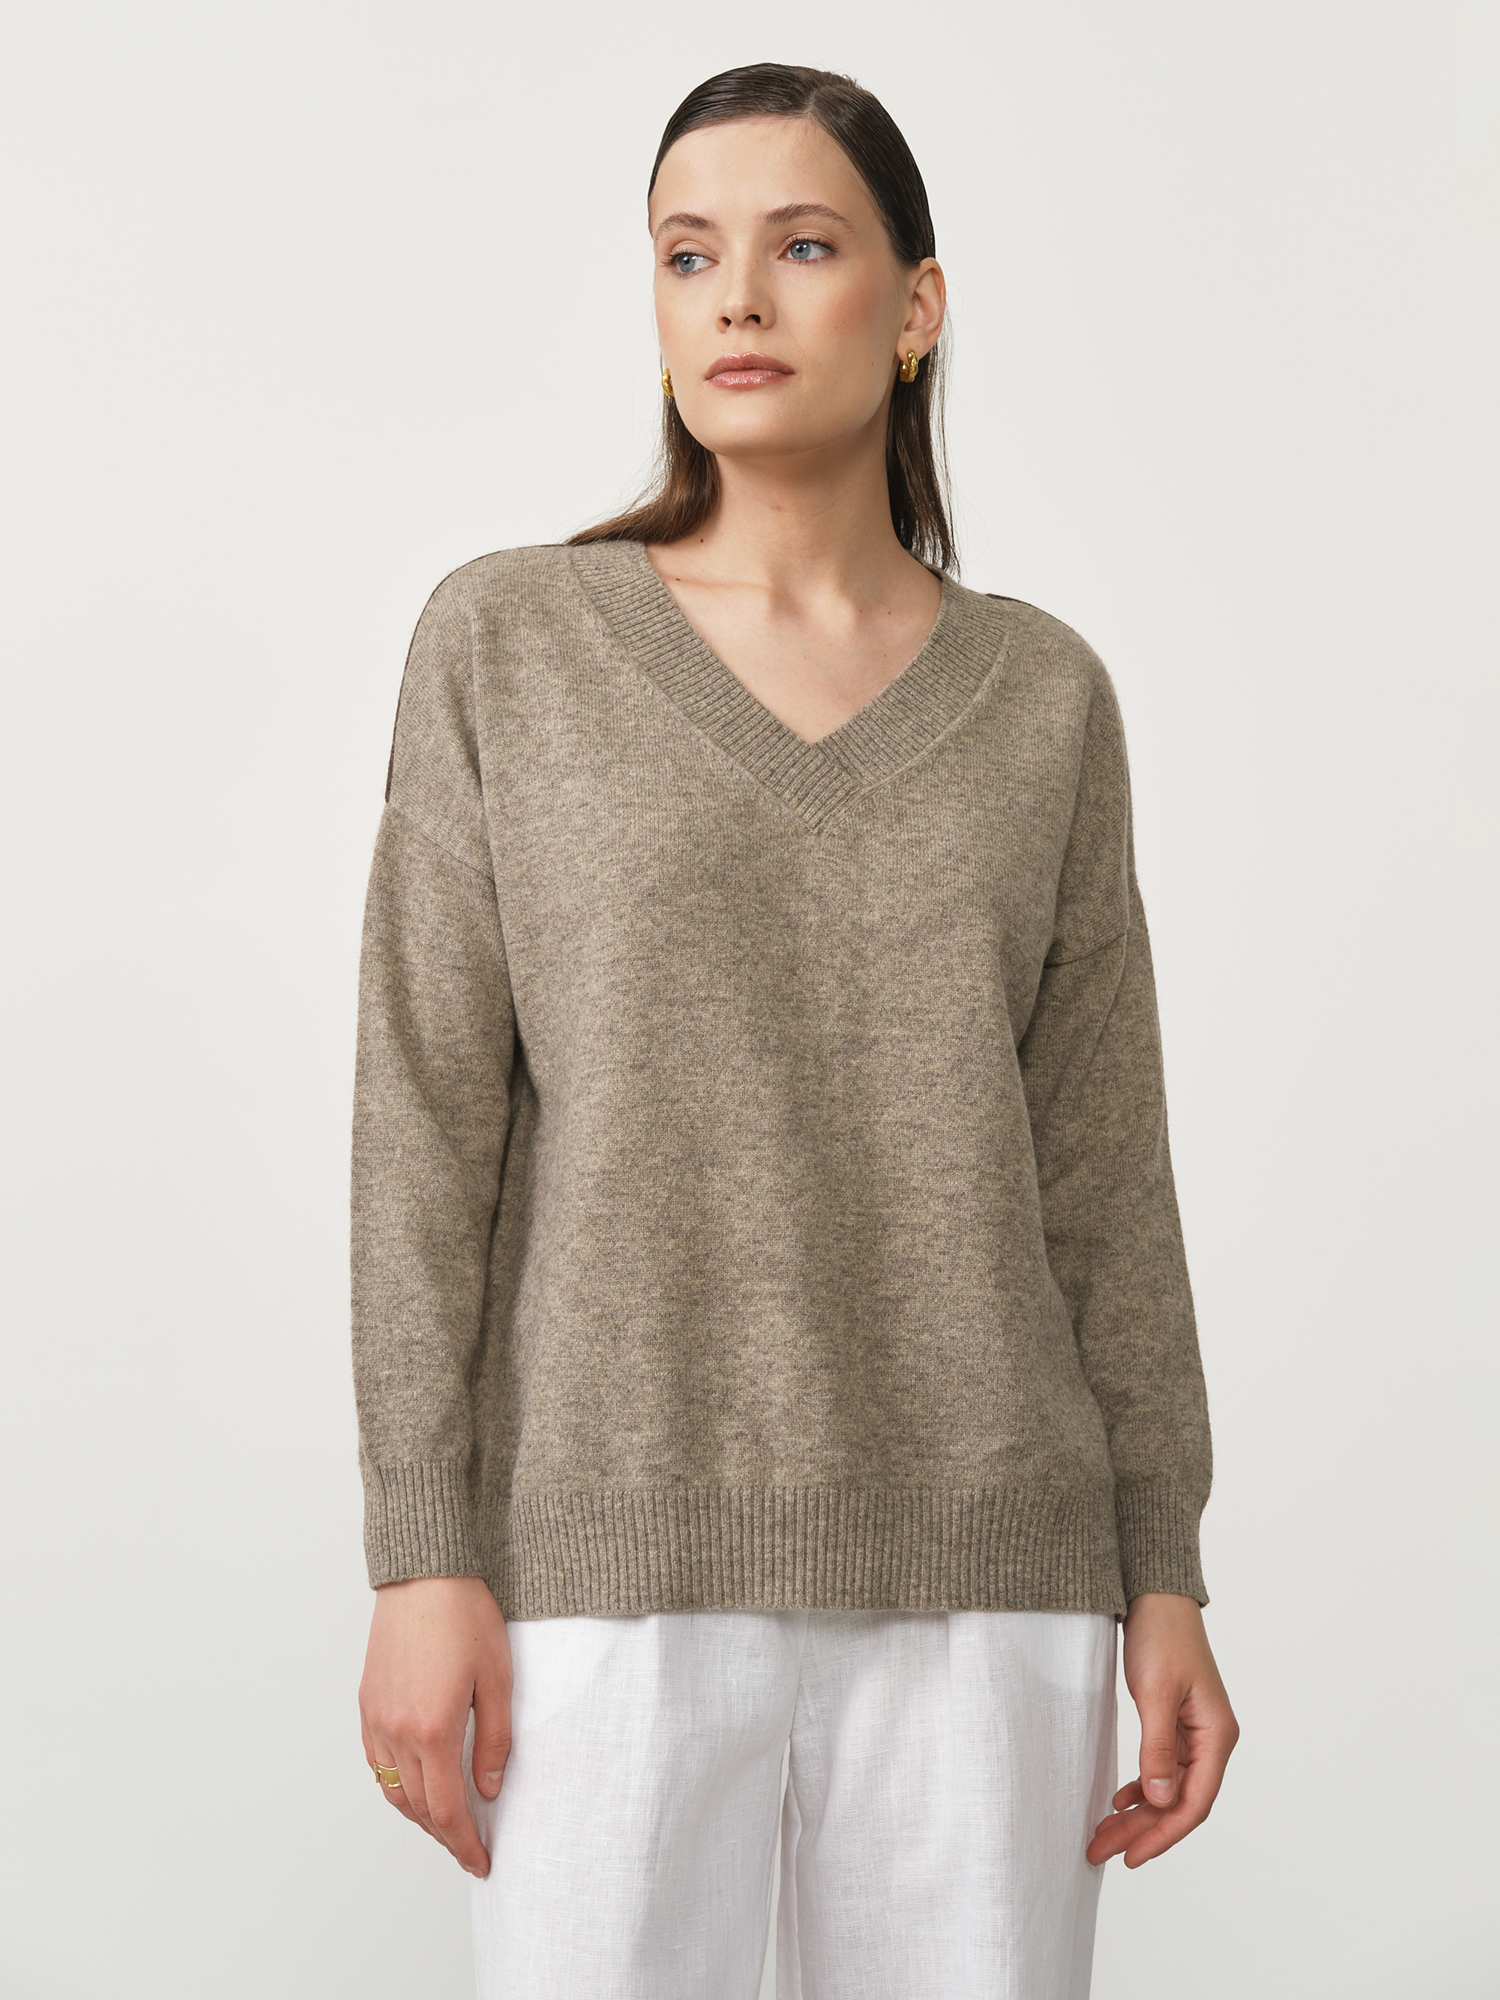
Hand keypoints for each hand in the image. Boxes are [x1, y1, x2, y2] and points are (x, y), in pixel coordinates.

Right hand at [358, 1575, 512, 1878]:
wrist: (424, 1574)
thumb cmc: (465, 1615)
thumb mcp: (498, 1678)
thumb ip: (495, 1740)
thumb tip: (489, 1790)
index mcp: (433, 1729)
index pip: (446, 1811)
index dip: (464, 1845)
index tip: (481, 1861)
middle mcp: (397, 1731)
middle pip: (417, 1808)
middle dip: (444, 1836)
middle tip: (469, 1848)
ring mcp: (377, 1718)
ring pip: (392, 1791)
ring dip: (418, 1815)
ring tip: (447, 1823)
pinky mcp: (367, 1703)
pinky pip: (376, 1763)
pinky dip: (395, 1785)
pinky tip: (416, 1783)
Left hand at [1086, 1591, 1238, 1868]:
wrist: (1155, 1596)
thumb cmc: (1161, 1636)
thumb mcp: (1154, 1693)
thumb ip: (1157, 1749)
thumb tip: (1158, 1799)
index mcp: (1217, 1736)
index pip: (1194, 1803)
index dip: (1163, 1834)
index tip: (1131, 1856)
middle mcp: (1211, 1740)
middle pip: (1179, 1802)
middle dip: (1141, 1831)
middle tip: (1101, 1853)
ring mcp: (1195, 1733)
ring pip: (1167, 1788)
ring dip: (1136, 1813)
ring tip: (1102, 1835)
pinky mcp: (1176, 1723)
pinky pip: (1162, 1769)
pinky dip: (1140, 1787)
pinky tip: (1118, 1800)